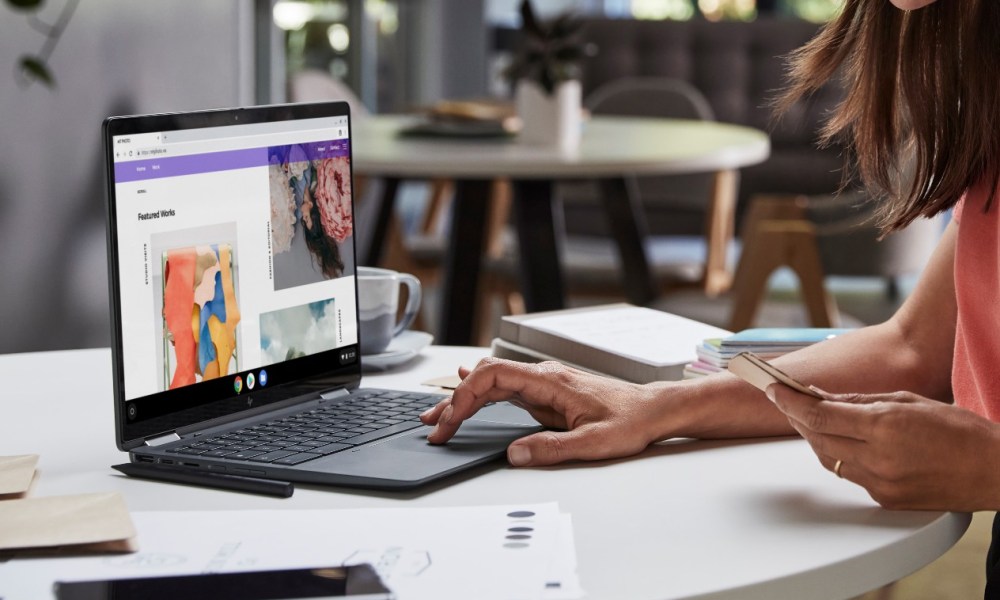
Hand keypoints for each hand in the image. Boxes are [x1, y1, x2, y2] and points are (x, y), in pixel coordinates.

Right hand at [420, 358, 660, 466]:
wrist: (653, 410)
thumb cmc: (630, 420)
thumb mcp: (593, 443)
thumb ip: (552, 449)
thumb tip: (514, 454)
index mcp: (550, 381)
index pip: (492, 377)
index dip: (464, 398)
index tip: (450, 422)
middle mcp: (543, 377)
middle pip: (486, 378)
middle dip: (455, 401)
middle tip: (435, 428)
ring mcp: (544, 384)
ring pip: (493, 384)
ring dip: (465, 400)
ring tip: (439, 418)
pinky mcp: (547, 394)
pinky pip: (506, 390)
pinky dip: (482, 396)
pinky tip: (467, 396)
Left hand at [768, 384, 999, 510]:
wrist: (994, 471)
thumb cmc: (959, 430)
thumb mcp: (908, 400)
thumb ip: (860, 400)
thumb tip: (821, 396)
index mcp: (884, 427)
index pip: (819, 415)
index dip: (790, 401)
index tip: (773, 389)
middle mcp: (878, 458)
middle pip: (817, 437)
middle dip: (796, 417)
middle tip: (784, 399)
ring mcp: (880, 483)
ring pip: (828, 458)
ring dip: (813, 437)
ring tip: (806, 417)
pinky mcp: (885, 499)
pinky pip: (849, 474)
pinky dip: (838, 455)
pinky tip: (837, 440)